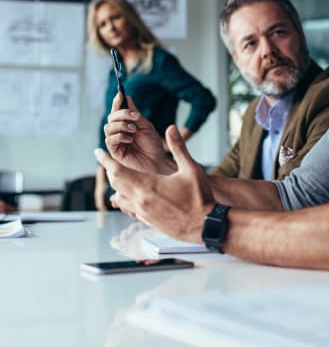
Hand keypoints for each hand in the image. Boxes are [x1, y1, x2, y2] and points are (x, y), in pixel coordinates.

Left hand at [95, 125, 213, 242]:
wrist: (204, 226)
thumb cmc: (200, 197)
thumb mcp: (192, 169)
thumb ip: (179, 148)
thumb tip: (171, 128)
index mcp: (148, 185)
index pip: (118, 170)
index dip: (106, 160)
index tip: (97, 152)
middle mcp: (141, 200)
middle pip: (116, 183)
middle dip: (110, 169)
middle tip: (106, 160)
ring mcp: (143, 212)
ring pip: (120, 196)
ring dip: (117, 184)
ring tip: (118, 175)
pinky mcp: (147, 221)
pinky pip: (129, 207)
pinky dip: (125, 198)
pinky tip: (131, 194)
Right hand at [104, 93, 174, 173]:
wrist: (158, 160)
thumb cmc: (153, 143)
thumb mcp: (146, 125)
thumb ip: (135, 114)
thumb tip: (127, 98)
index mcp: (126, 123)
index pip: (117, 111)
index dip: (117, 102)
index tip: (120, 94)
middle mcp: (119, 131)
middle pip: (111, 118)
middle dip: (122, 114)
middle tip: (135, 117)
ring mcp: (116, 141)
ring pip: (108, 128)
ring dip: (121, 125)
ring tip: (134, 129)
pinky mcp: (115, 152)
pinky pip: (110, 140)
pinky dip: (119, 136)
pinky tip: (130, 138)